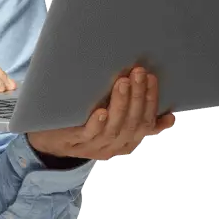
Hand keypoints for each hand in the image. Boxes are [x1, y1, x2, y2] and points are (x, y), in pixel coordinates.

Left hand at [27, 66, 175, 160]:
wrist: (50, 141)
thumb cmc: (86, 126)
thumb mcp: (114, 124)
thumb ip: (137, 119)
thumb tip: (169, 117)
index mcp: (127, 141)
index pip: (146, 122)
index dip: (151, 100)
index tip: (152, 78)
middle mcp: (114, 146)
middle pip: (132, 124)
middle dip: (138, 97)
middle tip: (138, 73)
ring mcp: (94, 146)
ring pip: (113, 129)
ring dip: (121, 105)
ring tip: (123, 83)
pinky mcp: (74, 143)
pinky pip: (89, 135)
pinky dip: (97, 124)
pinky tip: (101, 111)